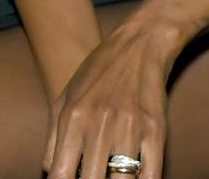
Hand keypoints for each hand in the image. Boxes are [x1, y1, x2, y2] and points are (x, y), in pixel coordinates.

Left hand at [43, 16, 182, 178]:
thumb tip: (53, 174)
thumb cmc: (98, 72)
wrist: (140, 43)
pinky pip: (151, 173)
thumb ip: (52, 141)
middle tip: (95, 177)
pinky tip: (136, 178)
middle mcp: (99, 124)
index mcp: (73, 118)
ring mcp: (130, 127)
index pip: (60, 175)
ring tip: (113, 176)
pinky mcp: (156, 129)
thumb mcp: (64, 100)